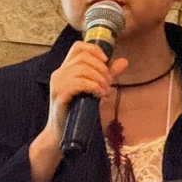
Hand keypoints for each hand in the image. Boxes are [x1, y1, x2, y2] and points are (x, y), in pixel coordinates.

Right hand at [28, 42, 127, 181]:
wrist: (60, 135)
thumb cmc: (78, 112)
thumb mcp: (95, 90)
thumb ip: (108, 75)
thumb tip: (124, 61)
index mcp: (66, 69)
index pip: (78, 46)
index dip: (94, 49)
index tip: (106, 62)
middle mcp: (59, 73)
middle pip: (84, 57)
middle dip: (101, 68)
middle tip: (108, 83)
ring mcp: (58, 83)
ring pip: (82, 69)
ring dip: (99, 79)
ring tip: (104, 91)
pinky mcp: (59, 95)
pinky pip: (78, 83)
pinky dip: (93, 87)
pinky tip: (99, 95)